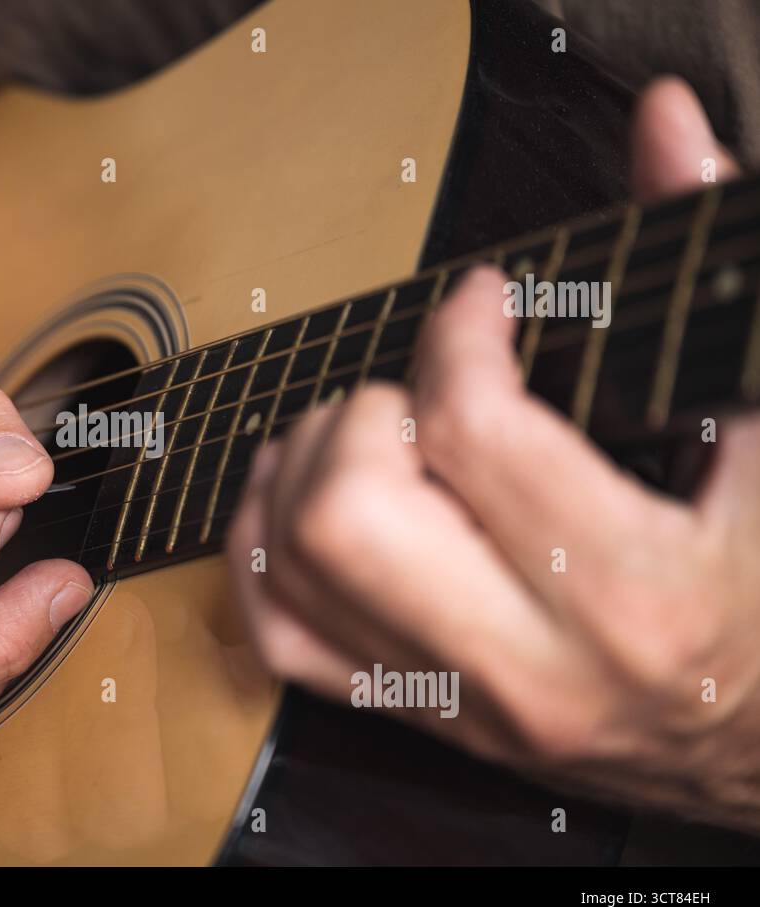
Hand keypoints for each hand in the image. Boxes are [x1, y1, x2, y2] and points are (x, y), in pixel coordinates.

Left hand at [227, 77, 759, 830]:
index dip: (461, 332)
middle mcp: (529, 665)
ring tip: (358, 430)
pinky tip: (290, 496)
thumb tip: (661, 127)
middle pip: (346, 515)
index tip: (484, 303)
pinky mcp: (423, 717)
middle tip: (417, 392)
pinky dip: (259, 554)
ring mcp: (462, 704)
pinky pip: (283, 641)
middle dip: (361, 416)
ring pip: (293, 574)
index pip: (471, 429)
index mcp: (630, 592)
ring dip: (299, 468)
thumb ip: (710, 259)